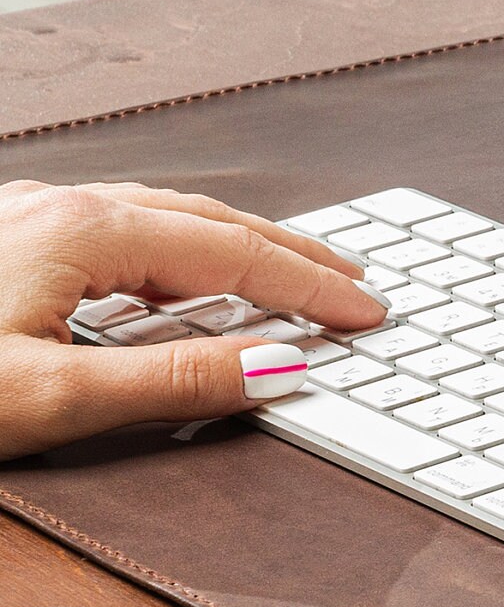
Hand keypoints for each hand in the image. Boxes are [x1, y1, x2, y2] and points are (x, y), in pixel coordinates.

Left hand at [0, 181, 388, 458]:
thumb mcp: (52, 398)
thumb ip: (171, 381)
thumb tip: (275, 367)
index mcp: (80, 231)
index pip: (234, 254)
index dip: (310, 285)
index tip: (365, 310)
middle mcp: (55, 208)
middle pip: (206, 222)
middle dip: (287, 253)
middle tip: (350, 282)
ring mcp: (25, 219)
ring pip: (160, 219)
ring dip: (233, 247)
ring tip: (284, 274)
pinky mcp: (4, 242)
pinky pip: (115, 231)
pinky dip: (176, 252)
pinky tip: (178, 278)